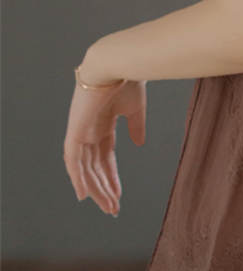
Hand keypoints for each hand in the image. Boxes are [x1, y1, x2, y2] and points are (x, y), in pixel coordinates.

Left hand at [63, 75, 146, 215]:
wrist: (119, 62)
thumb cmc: (128, 79)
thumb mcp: (135, 109)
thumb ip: (136, 127)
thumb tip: (139, 145)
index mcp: (102, 124)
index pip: (106, 158)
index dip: (112, 177)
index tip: (119, 195)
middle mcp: (89, 130)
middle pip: (95, 167)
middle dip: (105, 188)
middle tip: (114, 208)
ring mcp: (80, 130)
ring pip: (85, 168)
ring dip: (96, 188)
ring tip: (108, 206)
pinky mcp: (76, 130)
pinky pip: (73, 160)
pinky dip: (78, 178)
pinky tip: (85, 194)